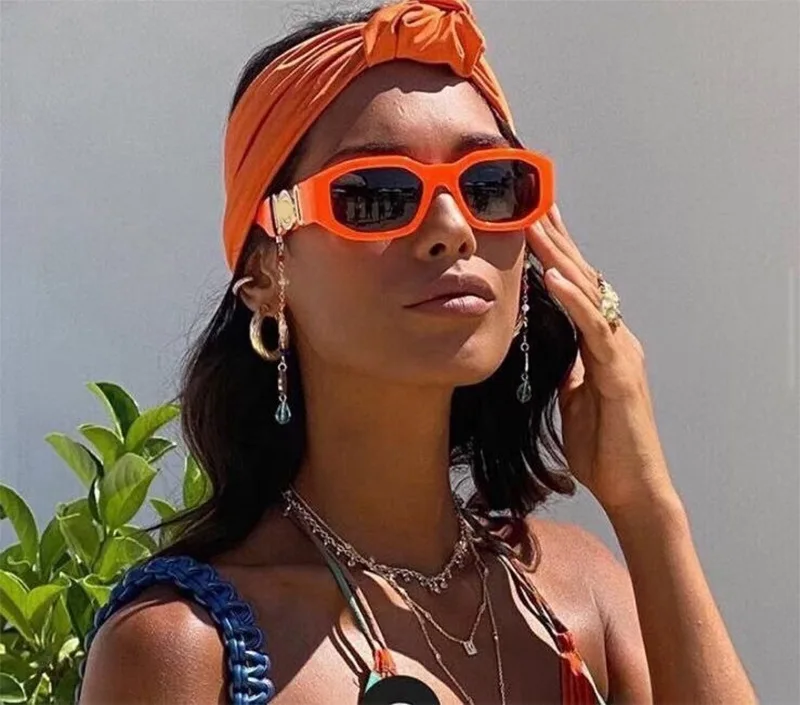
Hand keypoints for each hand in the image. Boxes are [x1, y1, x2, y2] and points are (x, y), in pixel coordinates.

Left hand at [525, 204, 675, 512]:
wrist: (632, 488)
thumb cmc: (603, 445)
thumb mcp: (574, 395)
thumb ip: (567, 366)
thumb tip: (550, 346)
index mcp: (601, 342)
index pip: (577, 288)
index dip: (557, 254)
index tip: (535, 221)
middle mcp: (615, 339)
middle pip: (585, 278)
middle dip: (558, 240)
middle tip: (536, 202)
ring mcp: (621, 353)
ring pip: (590, 294)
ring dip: (561, 258)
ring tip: (536, 225)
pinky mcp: (621, 374)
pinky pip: (595, 330)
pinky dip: (575, 301)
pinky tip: (555, 278)